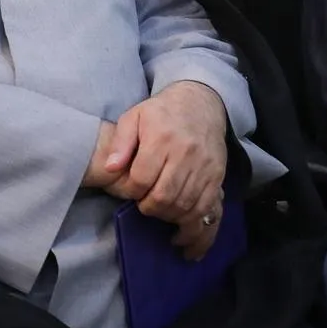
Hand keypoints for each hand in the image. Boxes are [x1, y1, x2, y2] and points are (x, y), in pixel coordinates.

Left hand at [98, 82, 229, 258]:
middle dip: (149, 208)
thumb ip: (120, 143)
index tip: (130, 191)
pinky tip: (180, 223)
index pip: (142, 178)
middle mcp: (185, 153)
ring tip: (160, 212)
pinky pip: (205, 206)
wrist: (200, 104)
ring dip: (168, 216)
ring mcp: (204, 166)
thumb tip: (110, 169)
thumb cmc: (161, 113)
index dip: (132, 191)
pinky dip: (191, 220)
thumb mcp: (134, 117)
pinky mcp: (217, 175)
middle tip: (144, 205)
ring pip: (184, 205)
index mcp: (161, 138)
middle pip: (164, 196)